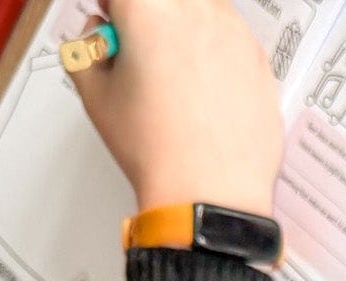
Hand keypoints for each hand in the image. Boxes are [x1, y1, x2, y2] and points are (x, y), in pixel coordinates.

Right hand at [72, 0, 283, 215]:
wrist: (208, 196)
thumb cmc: (156, 151)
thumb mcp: (96, 98)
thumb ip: (85, 50)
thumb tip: (98, 36)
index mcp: (148, 8)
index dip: (111, 7)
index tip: (110, 20)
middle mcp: (196, 10)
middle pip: (166, 1)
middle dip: (149, 14)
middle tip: (141, 46)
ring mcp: (234, 33)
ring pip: (203, 9)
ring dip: (185, 25)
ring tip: (176, 71)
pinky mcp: (260, 61)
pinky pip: (232, 40)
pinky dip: (216, 52)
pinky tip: (206, 90)